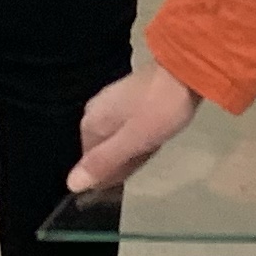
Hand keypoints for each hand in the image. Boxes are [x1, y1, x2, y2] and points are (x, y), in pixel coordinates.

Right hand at [70, 59, 199, 193]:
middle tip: (150, 151)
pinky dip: (142, 135)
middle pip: (104, 152)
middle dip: (126, 160)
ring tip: (156, 140)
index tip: (135, 168)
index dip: (114, 174)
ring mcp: (111, 103)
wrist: (184, 71)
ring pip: (118, 141)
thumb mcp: (131, 142)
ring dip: (137, 148)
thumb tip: (71, 185)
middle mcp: (95, 112)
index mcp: (90, 123)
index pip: (91, 165)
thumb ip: (102, 163)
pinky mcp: (128, 98)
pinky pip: (128, 128)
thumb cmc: (159, 110)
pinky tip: (157, 132)